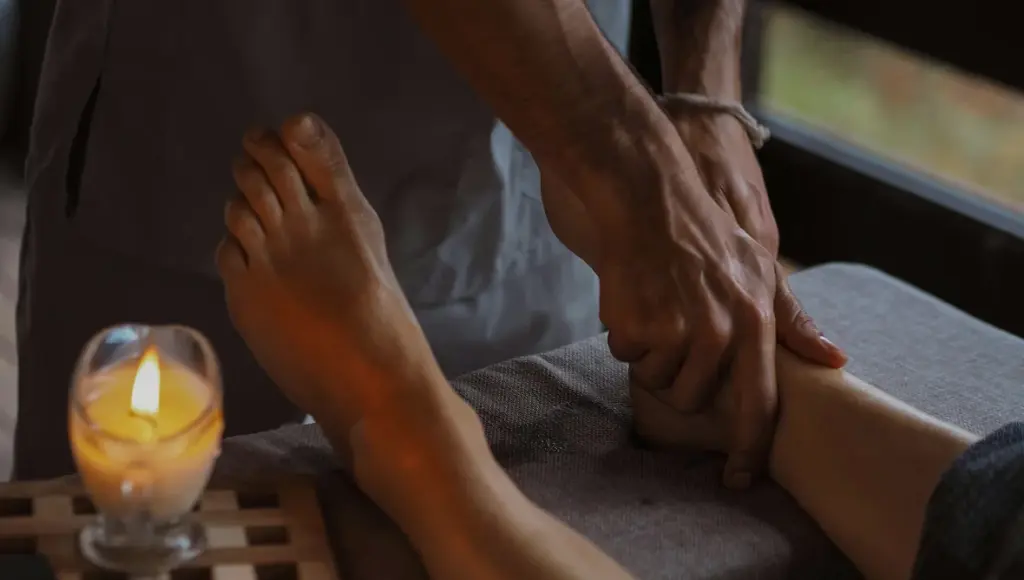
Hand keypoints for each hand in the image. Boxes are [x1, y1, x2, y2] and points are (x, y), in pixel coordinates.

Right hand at [539, 129, 841, 488]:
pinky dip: (624, 335)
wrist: (649, 195)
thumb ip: (793, 320)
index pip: (758, 404)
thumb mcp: (760, 269)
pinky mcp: (636, 323)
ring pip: (656, 379)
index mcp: (755, 322)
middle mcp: (719, 331)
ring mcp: (675, 328)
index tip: (739, 479)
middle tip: (674, 335)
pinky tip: (633, 299)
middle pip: (694, 399)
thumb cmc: (706, 234)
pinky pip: (625, 354)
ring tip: (656, 309)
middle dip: (679, 378)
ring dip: (650, 356)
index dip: (748, 449)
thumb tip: (836, 360)